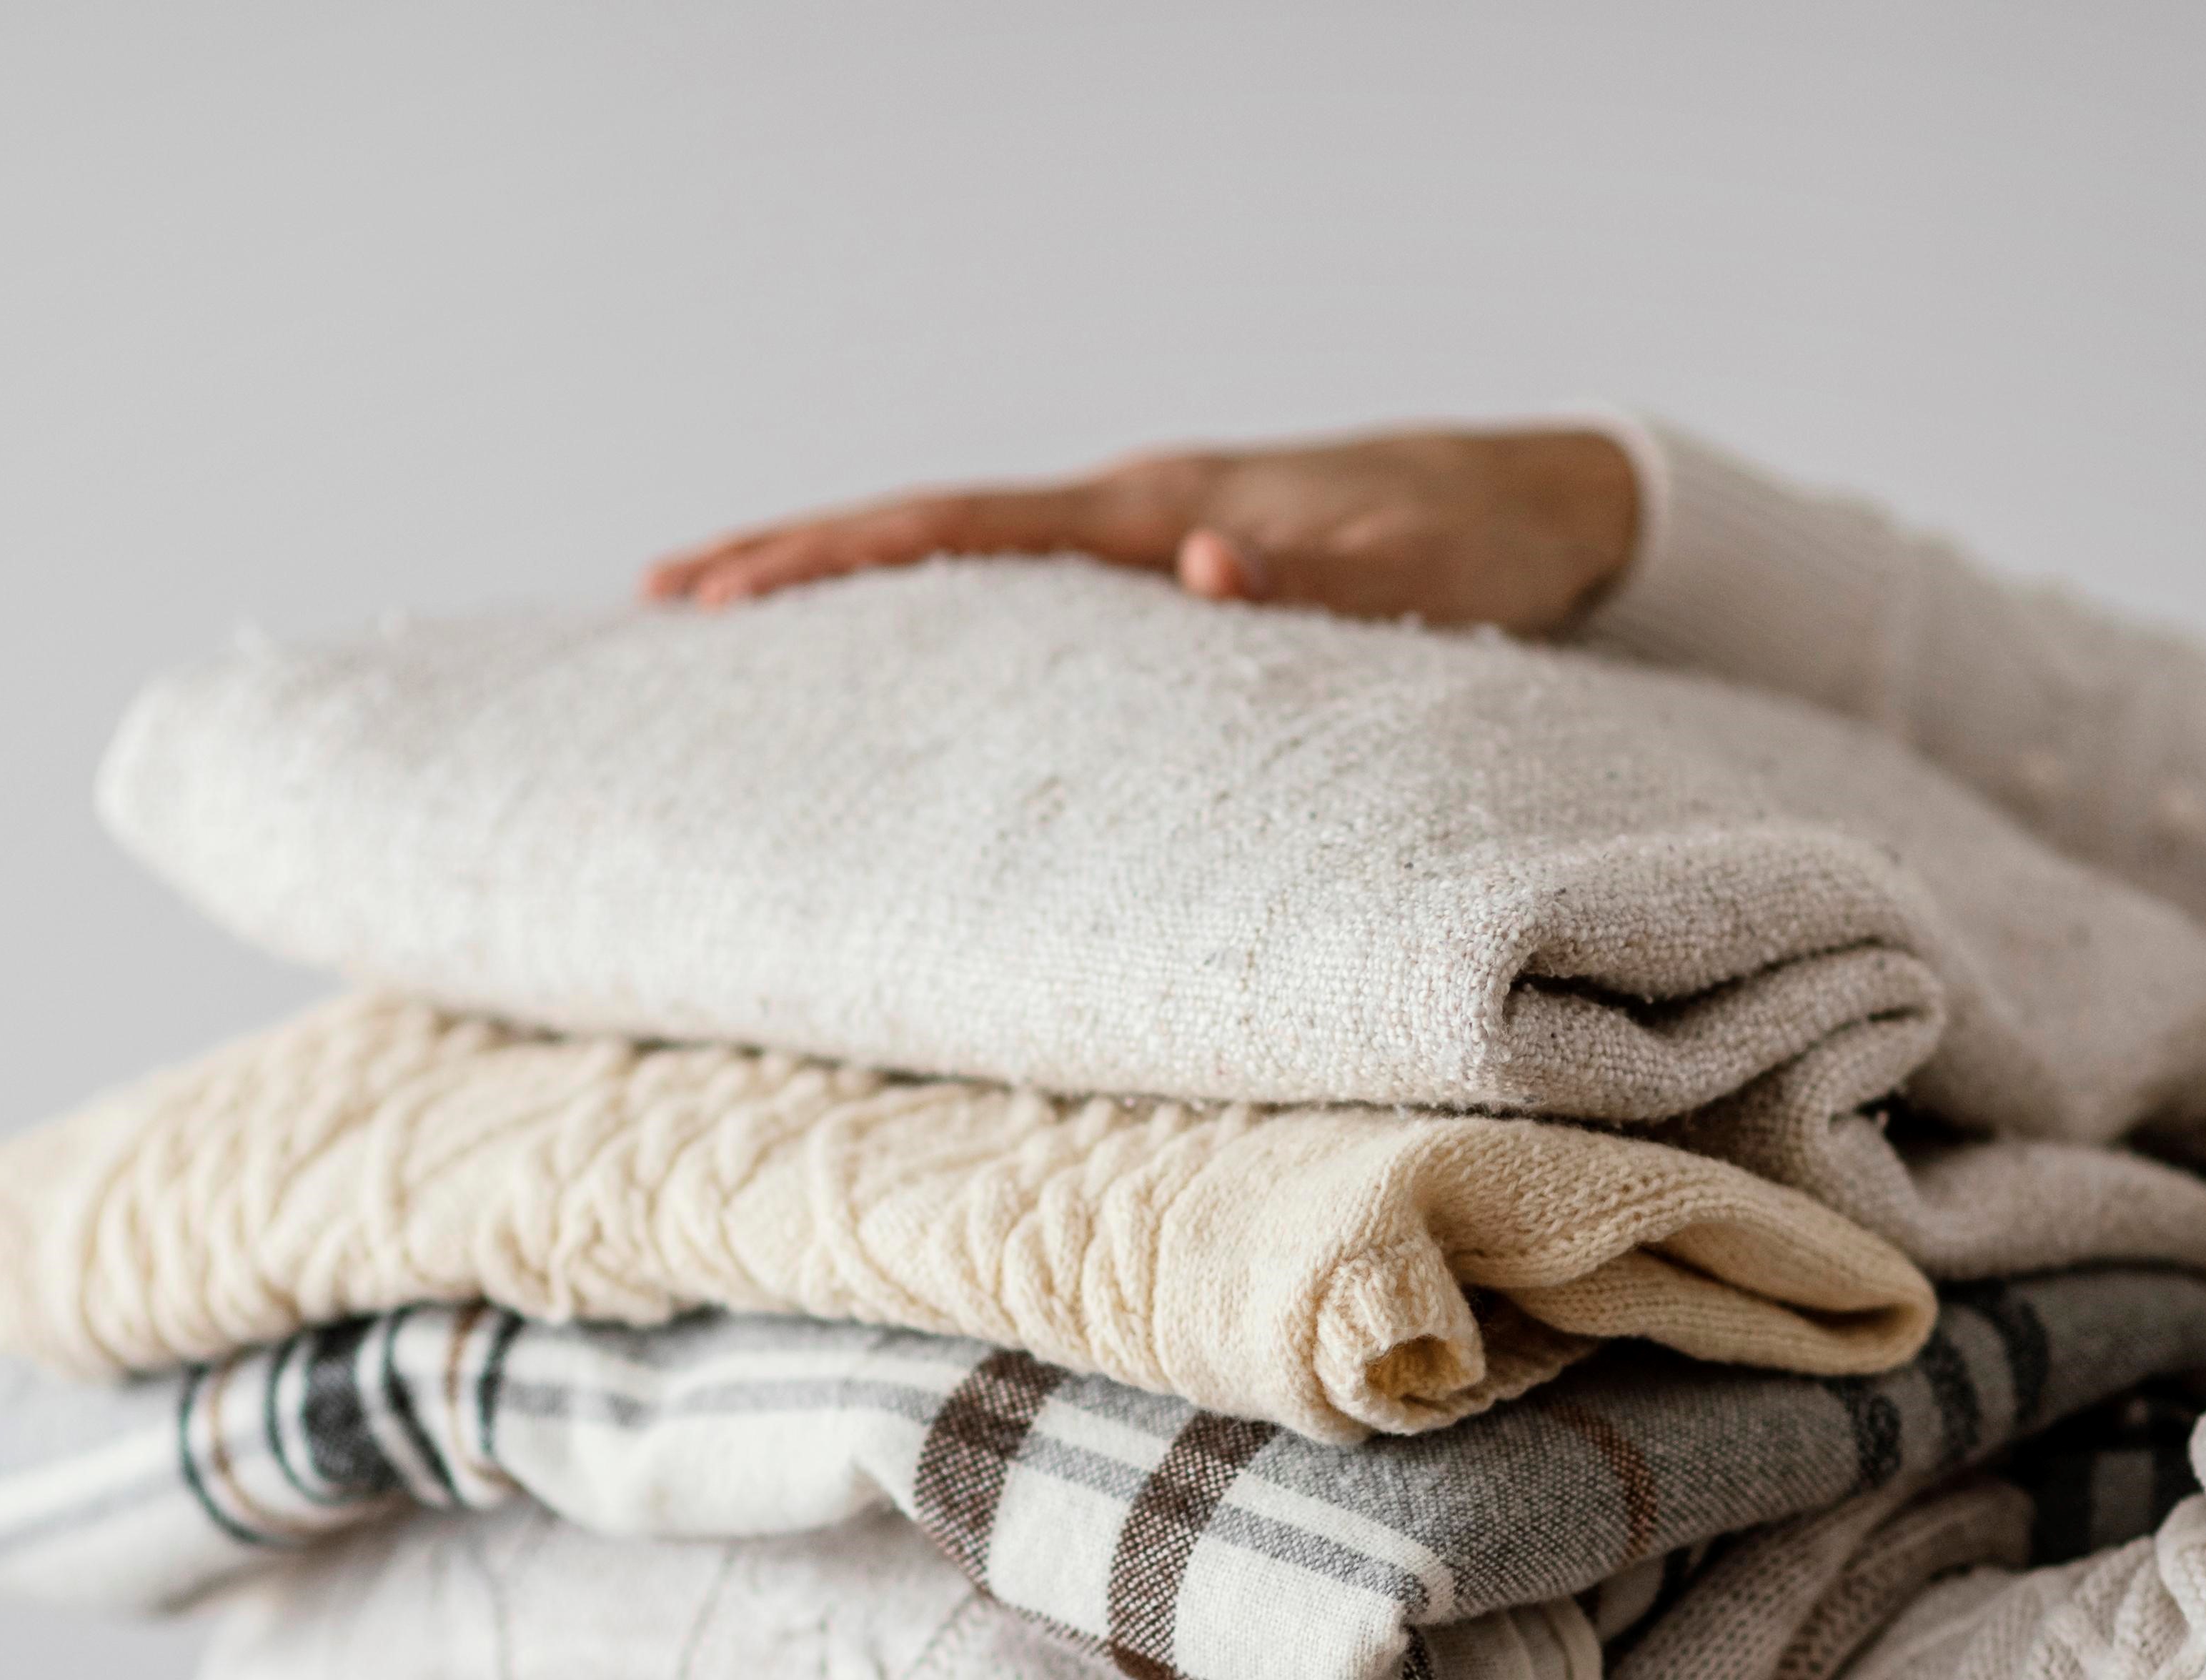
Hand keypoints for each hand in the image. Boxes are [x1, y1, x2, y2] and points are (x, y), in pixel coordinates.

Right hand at [642, 426, 1641, 633]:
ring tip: (729, 619)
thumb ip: (1312, 580)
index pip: (967, 529)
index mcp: (1159, 510)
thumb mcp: (1411, 572)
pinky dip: (939, 602)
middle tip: (661, 598)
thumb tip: (1194, 569)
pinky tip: (894, 646)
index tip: (725, 591)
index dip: (844, 557)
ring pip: (968, 552)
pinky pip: (1026, 584)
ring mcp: (1148, 531)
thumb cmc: (1478, 545)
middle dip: (795, 557)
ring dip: (852, 578)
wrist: (1544, 508)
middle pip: (932, 526)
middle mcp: (1136, 509)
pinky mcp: (1173, 565)